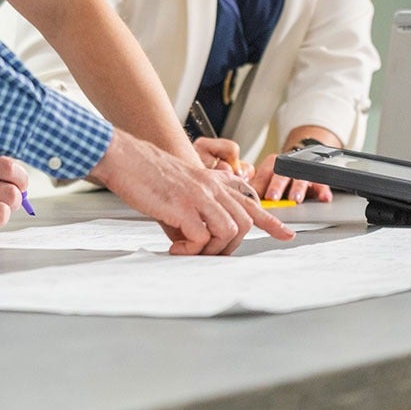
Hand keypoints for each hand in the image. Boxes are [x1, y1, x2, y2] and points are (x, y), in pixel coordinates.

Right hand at [92, 131, 294, 254]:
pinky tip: (175, 247)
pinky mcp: (183, 206)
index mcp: (212, 181)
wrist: (124, 157)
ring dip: (211, 250)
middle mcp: (211, 187)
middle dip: (229, 246)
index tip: (286, 234)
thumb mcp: (182, 182)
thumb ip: (198, 203)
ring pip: (229, 232)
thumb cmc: (146, 172)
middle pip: (244, 223)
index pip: (250, 201)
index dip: (270, 221)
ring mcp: (199, 196)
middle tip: (206, 252)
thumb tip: (201, 235)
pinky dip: (189, 250)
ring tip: (188, 249)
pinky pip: (201, 238)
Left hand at [250, 158, 332, 203]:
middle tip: (272, 197)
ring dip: (298, 188)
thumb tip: (236, 193)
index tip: (252, 196)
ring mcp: (303, 172)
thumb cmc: (280, 174)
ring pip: (300, 178)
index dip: (258, 185)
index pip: (263, 175)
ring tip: (295, 199)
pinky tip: (324, 197)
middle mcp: (287, 167)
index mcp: (272, 165)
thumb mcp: (266, 177)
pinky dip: (323, 191)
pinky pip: (321, 183)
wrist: (303, 160)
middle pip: (280, 175)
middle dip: (276, 186)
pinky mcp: (318, 179)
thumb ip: (253, 185)